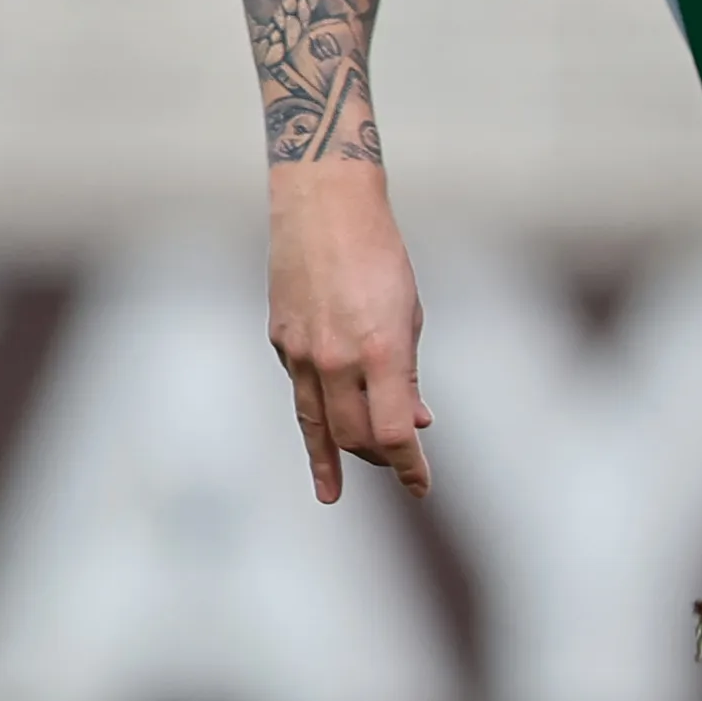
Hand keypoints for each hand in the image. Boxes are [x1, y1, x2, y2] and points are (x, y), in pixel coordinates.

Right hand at [266, 159, 430, 501]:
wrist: (323, 208)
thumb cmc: (381, 257)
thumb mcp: (410, 315)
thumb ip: (408, 375)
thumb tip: (418, 421)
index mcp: (381, 351)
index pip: (394, 431)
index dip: (409, 466)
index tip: (420, 485)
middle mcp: (337, 359)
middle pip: (353, 434)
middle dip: (376, 457)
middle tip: (393, 467)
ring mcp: (302, 352)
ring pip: (315, 423)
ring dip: (327, 459)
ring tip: (330, 492)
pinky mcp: (281, 340)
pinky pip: (302, 389)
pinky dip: (316, 410)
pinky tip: (322, 423)